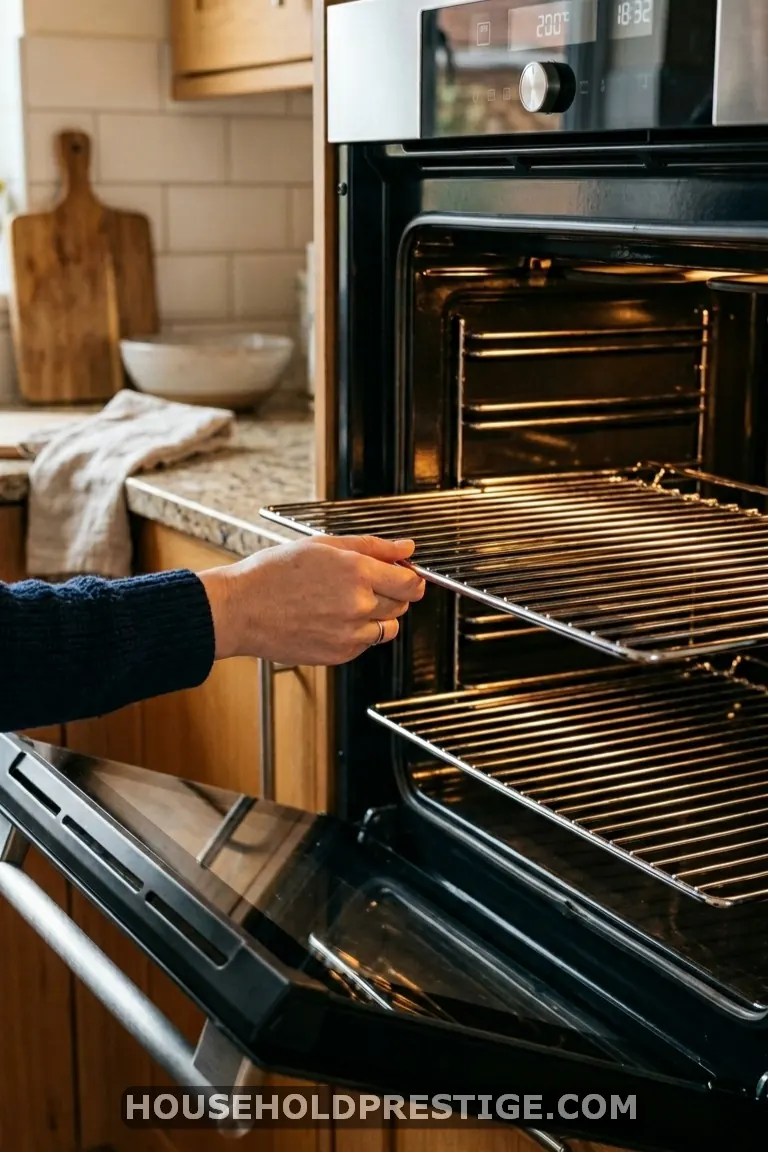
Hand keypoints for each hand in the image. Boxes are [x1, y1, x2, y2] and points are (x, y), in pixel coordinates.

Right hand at [199, 535, 425, 665]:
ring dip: (379, 615)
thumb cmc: (273, 574)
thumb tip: (406, 548)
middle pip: (403, 604)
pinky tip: (332, 618)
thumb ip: (372, 546)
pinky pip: (366, 643)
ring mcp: (350, 634)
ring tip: (346, 602)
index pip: (410, 580)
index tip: (405, 573)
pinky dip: (358, 632)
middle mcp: (358, 605)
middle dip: (393, 592)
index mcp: (357, 572)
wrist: (240, 609)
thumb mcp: (322, 545)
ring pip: (388, 627)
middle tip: (365, 583)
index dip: (411, 576)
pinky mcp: (339, 654)